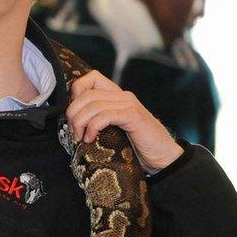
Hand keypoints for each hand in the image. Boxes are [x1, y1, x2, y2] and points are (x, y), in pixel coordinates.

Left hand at [67, 70, 183, 171]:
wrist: (164, 158)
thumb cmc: (136, 146)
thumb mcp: (112, 128)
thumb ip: (98, 118)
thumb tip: (72, 120)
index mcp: (117, 96)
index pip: (91, 78)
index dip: (75, 92)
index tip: (73, 113)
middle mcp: (123, 96)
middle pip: (86, 93)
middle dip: (73, 113)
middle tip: (73, 131)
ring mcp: (129, 105)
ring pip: (93, 105)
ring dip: (80, 122)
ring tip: (80, 137)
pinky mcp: (133, 116)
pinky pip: (105, 116)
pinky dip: (93, 127)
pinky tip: (90, 138)